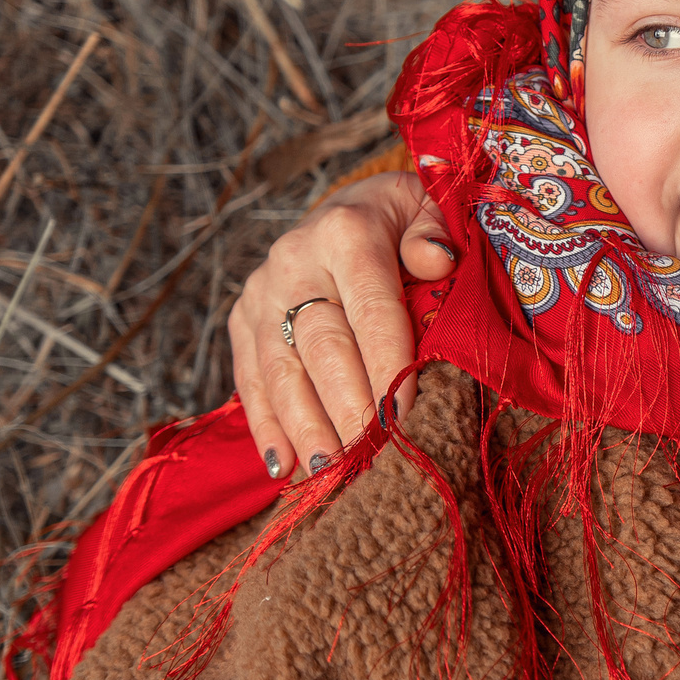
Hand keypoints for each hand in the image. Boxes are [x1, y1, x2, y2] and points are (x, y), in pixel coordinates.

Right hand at [226, 170, 454, 478]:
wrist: (347, 209)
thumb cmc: (403, 220)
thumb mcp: (430, 207)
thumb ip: (435, 232)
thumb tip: (436, 260)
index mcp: (346, 233)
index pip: (370, 307)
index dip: (387, 362)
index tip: (403, 413)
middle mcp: (293, 262)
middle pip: (321, 346)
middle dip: (346, 407)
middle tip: (368, 456)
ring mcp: (261, 294)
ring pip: (281, 370)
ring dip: (304, 427)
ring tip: (329, 471)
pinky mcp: (242, 321)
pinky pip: (251, 380)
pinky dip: (267, 427)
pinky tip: (283, 468)